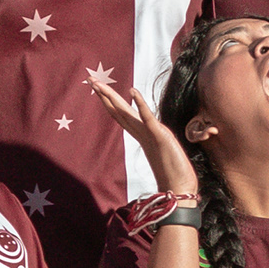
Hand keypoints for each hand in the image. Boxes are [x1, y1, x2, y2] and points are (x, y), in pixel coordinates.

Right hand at [86, 68, 201, 198]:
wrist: (179, 188)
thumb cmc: (172, 171)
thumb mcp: (161, 147)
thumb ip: (152, 139)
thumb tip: (148, 134)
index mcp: (140, 134)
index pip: (120, 113)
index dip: (108, 99)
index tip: (97, 86)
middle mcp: (141, 133)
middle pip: (117, 110)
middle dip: (103, 94)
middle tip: (89, 79)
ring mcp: (148, 134)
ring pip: (126, 112)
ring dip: (112, 97)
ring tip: (99, 84)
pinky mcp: (160, 135)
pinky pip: (148, 118)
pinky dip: (140, 104)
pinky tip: (132, 91)